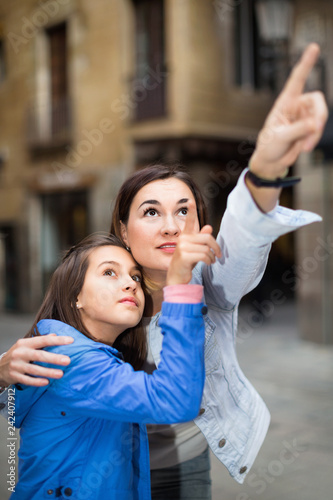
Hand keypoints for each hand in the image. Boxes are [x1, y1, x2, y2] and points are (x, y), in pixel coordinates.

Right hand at [0, 334, 73, 386]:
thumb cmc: (18, 354)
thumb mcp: (27, 344)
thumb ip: (41, 341)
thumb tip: (54, 335)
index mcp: (25, 343)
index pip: (43, 340)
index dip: (57, 340)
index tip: (70, 340)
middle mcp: (21, 353)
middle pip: (39, 355)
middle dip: (54, 358)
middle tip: (67, 360)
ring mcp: (17, 365)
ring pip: (34, 369)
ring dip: (48, 372)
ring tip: (60, 374)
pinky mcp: (14, 376)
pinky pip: (27, 380)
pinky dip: (37, 381)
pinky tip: (46, 382)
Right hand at [166, 201, 221, 284]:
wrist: (177, 277)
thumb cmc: (187, 262)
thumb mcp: (195, 249)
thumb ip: (201, 238)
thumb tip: (209, 227)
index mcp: (185, 235)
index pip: (189, 221)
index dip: (191, 211)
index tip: (191, 200)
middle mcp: (183, 239)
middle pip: (207, 237)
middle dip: (216, 247)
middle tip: (219, 254)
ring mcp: (182, 247)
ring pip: (206, 248)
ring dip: (212, 256)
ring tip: (212, 260)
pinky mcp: (184, 256)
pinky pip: (203, 255)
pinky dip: (209, 260)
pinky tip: (208, 263)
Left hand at [250, 43, 327, 178]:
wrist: (271, 161)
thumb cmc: (269, 146)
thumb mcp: (279, 138)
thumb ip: (297, 130)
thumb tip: (315, 125)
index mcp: (285, 102)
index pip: (297, 79)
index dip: (306, 63)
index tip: (314, 47)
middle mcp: (297, 106)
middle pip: (318, 102)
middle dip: (319, 116)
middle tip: (315, 130)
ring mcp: (305, 117)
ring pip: (320, 118)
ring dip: (315, 133)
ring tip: (305, 147)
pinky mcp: (310, 129)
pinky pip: (318, 130)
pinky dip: (314, 139)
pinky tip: (304, 148)